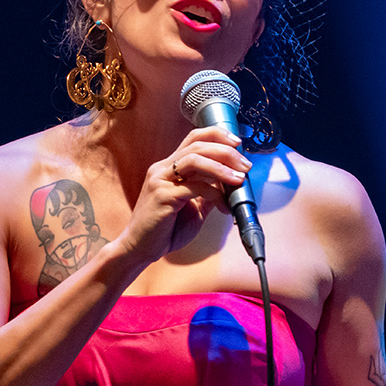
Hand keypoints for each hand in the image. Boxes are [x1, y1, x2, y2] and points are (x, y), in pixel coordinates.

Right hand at [115, 126, 252, 264]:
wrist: (139, 249)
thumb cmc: (164, 229)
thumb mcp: (193, 207)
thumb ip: (208, 194)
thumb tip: (230, 185)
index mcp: (168, 168)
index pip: (194, 138)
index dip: (217, 135)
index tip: (238, 143)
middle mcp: (162, 169)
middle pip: (198, 145)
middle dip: (226, 152)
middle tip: (245, 165)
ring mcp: (160, 180)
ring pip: (195, 160)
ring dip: (222, 167)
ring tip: (239, 179)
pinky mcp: (162, 196)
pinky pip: (194, 187)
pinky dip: (215, 193)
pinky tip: (225, 205)